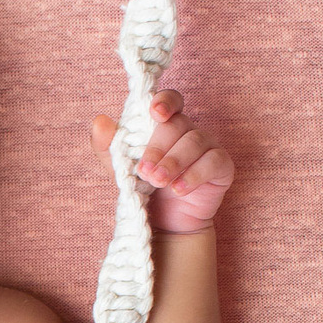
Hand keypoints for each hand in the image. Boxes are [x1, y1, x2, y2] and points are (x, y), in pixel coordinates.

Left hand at [91, 90, 234, 232]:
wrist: (164, 222)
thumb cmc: (144, 188)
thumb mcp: (119, 168)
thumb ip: (107, 146)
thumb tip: (100, 122)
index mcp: (165, 124)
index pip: (171, 100)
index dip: (165, 101)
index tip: (155, 113)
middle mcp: (188, 130)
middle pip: (178, 125)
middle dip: (158, 148)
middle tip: (145, 172)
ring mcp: (208, 146)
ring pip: (196, 141)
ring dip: (174, 162)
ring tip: (158, 182)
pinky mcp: (222, 166)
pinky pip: (213, 162)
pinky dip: (194, 175)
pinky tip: (179, 189)